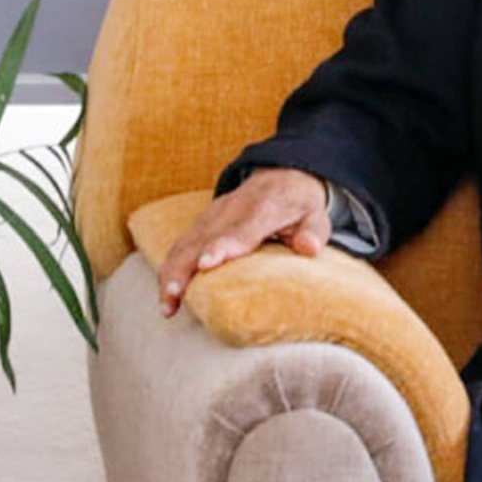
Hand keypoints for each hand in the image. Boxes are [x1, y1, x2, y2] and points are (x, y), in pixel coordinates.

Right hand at [155, 167, 330, 317]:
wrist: (283, 175)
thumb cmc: (301, 204)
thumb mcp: (316, 214)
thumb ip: (313, 231)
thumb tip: (309, 248)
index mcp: (263, 209)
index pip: (240, 230)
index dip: (221, 247)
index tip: (206, 264)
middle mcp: (232, 210)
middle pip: (202, 239)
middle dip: (183, 267)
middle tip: (173, 296)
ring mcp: (213, 214)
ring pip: (185, 243)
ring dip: (171, 272)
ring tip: (167, 306)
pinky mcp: (203, 221)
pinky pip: (181, 244)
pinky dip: (170, 267)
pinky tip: (166, 294)